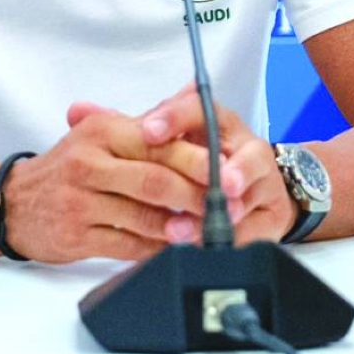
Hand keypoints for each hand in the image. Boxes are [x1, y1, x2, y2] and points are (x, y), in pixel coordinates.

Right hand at [3, 105, 239, 263]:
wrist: (13, 200)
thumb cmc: (67, 165)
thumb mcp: (100, 132)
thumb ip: (147, 123)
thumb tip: (193, 96)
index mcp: (101, 131)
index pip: (157, 142)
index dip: (195, 159)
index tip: (224, 169)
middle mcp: (89, 162)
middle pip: (154, 180)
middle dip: (195, 195)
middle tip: (224, 205)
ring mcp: (81, 201)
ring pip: (143, 216)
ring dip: (179, 227)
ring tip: (205, 230)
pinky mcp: (77, 236)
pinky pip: (126, 245)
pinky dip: (154, 249)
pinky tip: (173, 248)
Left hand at [138, 88, 296, 245]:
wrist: (255, 185)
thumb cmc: (206, 158)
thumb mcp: (175, 139)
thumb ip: (137, 127)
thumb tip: (82, 111)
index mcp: (217, 120)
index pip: (196, 108)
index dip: (172, 118)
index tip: (148, 131)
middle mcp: (244, 144)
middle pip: (236, 151)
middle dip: (216, 169)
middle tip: (202, 182)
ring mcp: (262, 178)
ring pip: (246, 191)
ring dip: (224, 207)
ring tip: (202, 220)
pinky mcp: (271, 211)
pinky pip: (254, 227)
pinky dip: (233, 236)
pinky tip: (212, 244)